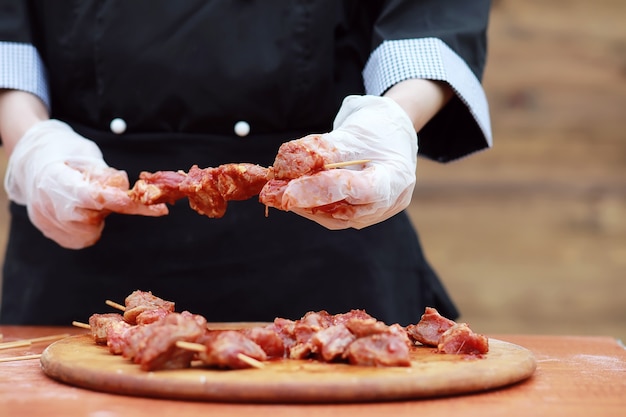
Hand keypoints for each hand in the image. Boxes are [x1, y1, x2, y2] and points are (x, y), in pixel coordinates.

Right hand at [4, 120, 166, 248]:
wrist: (32, 163)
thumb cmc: (65, 155)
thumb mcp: (87, 154)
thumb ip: (106, 174)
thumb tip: (123, 188)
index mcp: (54, 178)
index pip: (91, 196)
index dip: (119, 201)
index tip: (146, 203)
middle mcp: (45, 204)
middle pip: (92, 217)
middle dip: (110, 207)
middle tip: (113, 195)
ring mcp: (45, 221)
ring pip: (90, 231)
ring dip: (99, 217)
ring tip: (89, 200)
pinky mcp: (51, 233)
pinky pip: (82, 239)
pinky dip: (91, 227)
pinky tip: (84, 212)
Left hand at [279, 95, 417, 228]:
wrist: (395, 131)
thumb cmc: (377, 127)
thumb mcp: (351, 132)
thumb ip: (321, 149)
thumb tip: (286, 162)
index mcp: (396, 178)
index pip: (356, 189)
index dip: (322, 190)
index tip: (290, 188)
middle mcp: (391, 201)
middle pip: (346, 211)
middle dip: (308, 202)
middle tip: (277, 194)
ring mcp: (380, 212)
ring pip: (338, 218)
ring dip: (307, 208)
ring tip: (281, 195)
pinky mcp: (366, 214)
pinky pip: (337, 216)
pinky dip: (315, 207)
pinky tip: (295, 198)